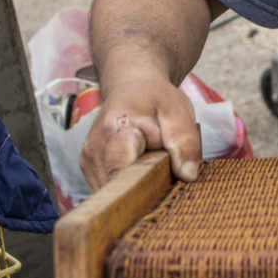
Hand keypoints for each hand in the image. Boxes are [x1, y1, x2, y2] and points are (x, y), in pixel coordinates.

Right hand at [79, 65, 201, 190]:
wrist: (132, 85)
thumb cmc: (155, 98)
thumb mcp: (178, 113)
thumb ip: (184, 143)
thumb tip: (188, 175)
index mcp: (115, 132)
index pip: (122, 174)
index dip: (143, 188)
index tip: (163, 189)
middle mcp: (94, 149)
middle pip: (118, 189)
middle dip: (142, 190)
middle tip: (164, 176)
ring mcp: (88, 161)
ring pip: (112, 192)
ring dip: (133, 188)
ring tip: (151, 168)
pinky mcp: (89, 169)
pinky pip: (108, 188)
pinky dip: (126, 186)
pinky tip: (139, 170)